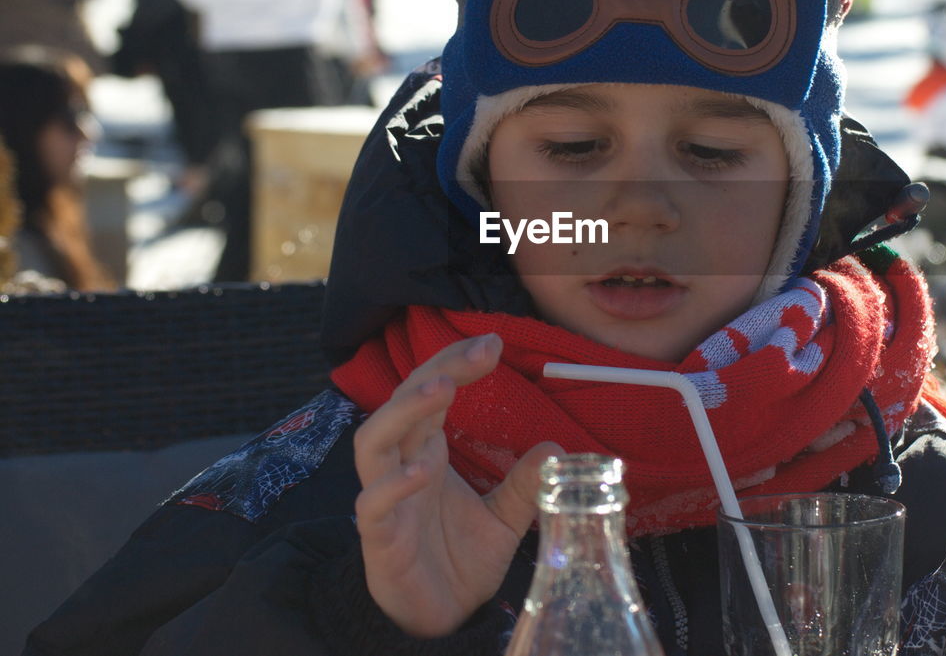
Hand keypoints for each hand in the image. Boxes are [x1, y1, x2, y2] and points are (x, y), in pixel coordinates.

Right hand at [353, 333, 562, 636]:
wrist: (438, 619)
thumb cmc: (459, 561)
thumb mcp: (505, 519)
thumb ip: (525, 484)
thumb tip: (558, 446)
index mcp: (428, 452)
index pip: (433, 392)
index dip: (456, 364)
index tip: (494, 341)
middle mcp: (401, 465)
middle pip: (404, 402)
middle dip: (437, 370)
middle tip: (477, 352)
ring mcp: (385, 499)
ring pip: (373, 442)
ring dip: (403, 412)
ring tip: (440, 390)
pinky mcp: (379, 538)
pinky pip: (372, 504)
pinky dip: (392, 484)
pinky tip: (420, 471)